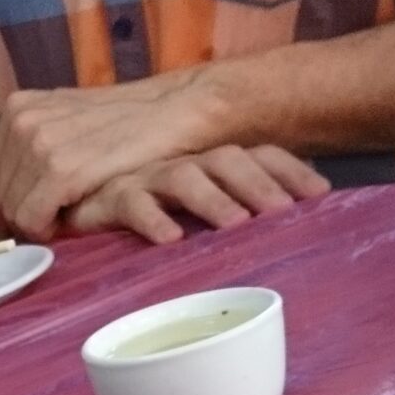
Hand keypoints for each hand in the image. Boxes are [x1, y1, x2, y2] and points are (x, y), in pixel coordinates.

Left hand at [0, 77, 222, 240]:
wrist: (175, 109)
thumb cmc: (127, 123)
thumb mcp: (69, 120)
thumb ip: (36, 143)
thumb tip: (6, 189)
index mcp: (18, 107)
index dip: (12, 202)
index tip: (38, 214)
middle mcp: (22, 120)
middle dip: (22, 216)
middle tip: (54, 223)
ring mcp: (39, 142)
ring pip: (12, 211)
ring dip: (37, 224)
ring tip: (68, 218)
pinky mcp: (61, 168)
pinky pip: (32, 219)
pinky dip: (47, 230)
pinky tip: (71, 223)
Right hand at [64, 147, 329, 243]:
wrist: (74, 201)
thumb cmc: (149, 215)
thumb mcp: (200, 215)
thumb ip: (235, 218)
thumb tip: (294, 235)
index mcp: (213, 162)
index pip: (261, 154)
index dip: (292, 170)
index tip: (320, 195)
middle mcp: (185, 162)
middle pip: (229, 160)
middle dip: (259, 185)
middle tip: (283, 213)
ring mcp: (148, 176)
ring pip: (186, 176)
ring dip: (213, 199)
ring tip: (236, 225)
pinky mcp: (109, 196)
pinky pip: (131, 202)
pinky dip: (151, 219)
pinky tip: (170, 239)